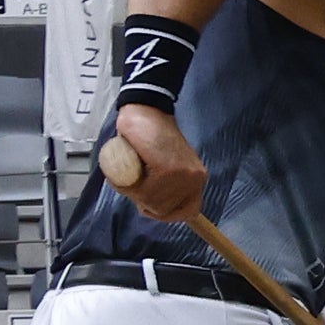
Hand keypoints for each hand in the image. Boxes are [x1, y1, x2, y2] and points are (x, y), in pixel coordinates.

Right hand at [101, 100, 205, 226]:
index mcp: (195, 179)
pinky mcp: (168, 169)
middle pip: (164, 211)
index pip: (188, 212)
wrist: (145, 112)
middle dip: (143, 200)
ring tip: (131, 169)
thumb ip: (165, 186)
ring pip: (152, 203)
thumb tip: (156, 209)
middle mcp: (194, 179)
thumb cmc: (148, 138)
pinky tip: (129, 168)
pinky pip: (144, 191)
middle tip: (134, 179)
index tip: (148, 205)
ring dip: (133, 191)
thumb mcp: (162, 167)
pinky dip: (129, 185)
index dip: (165, 213)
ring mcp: (183, 175)